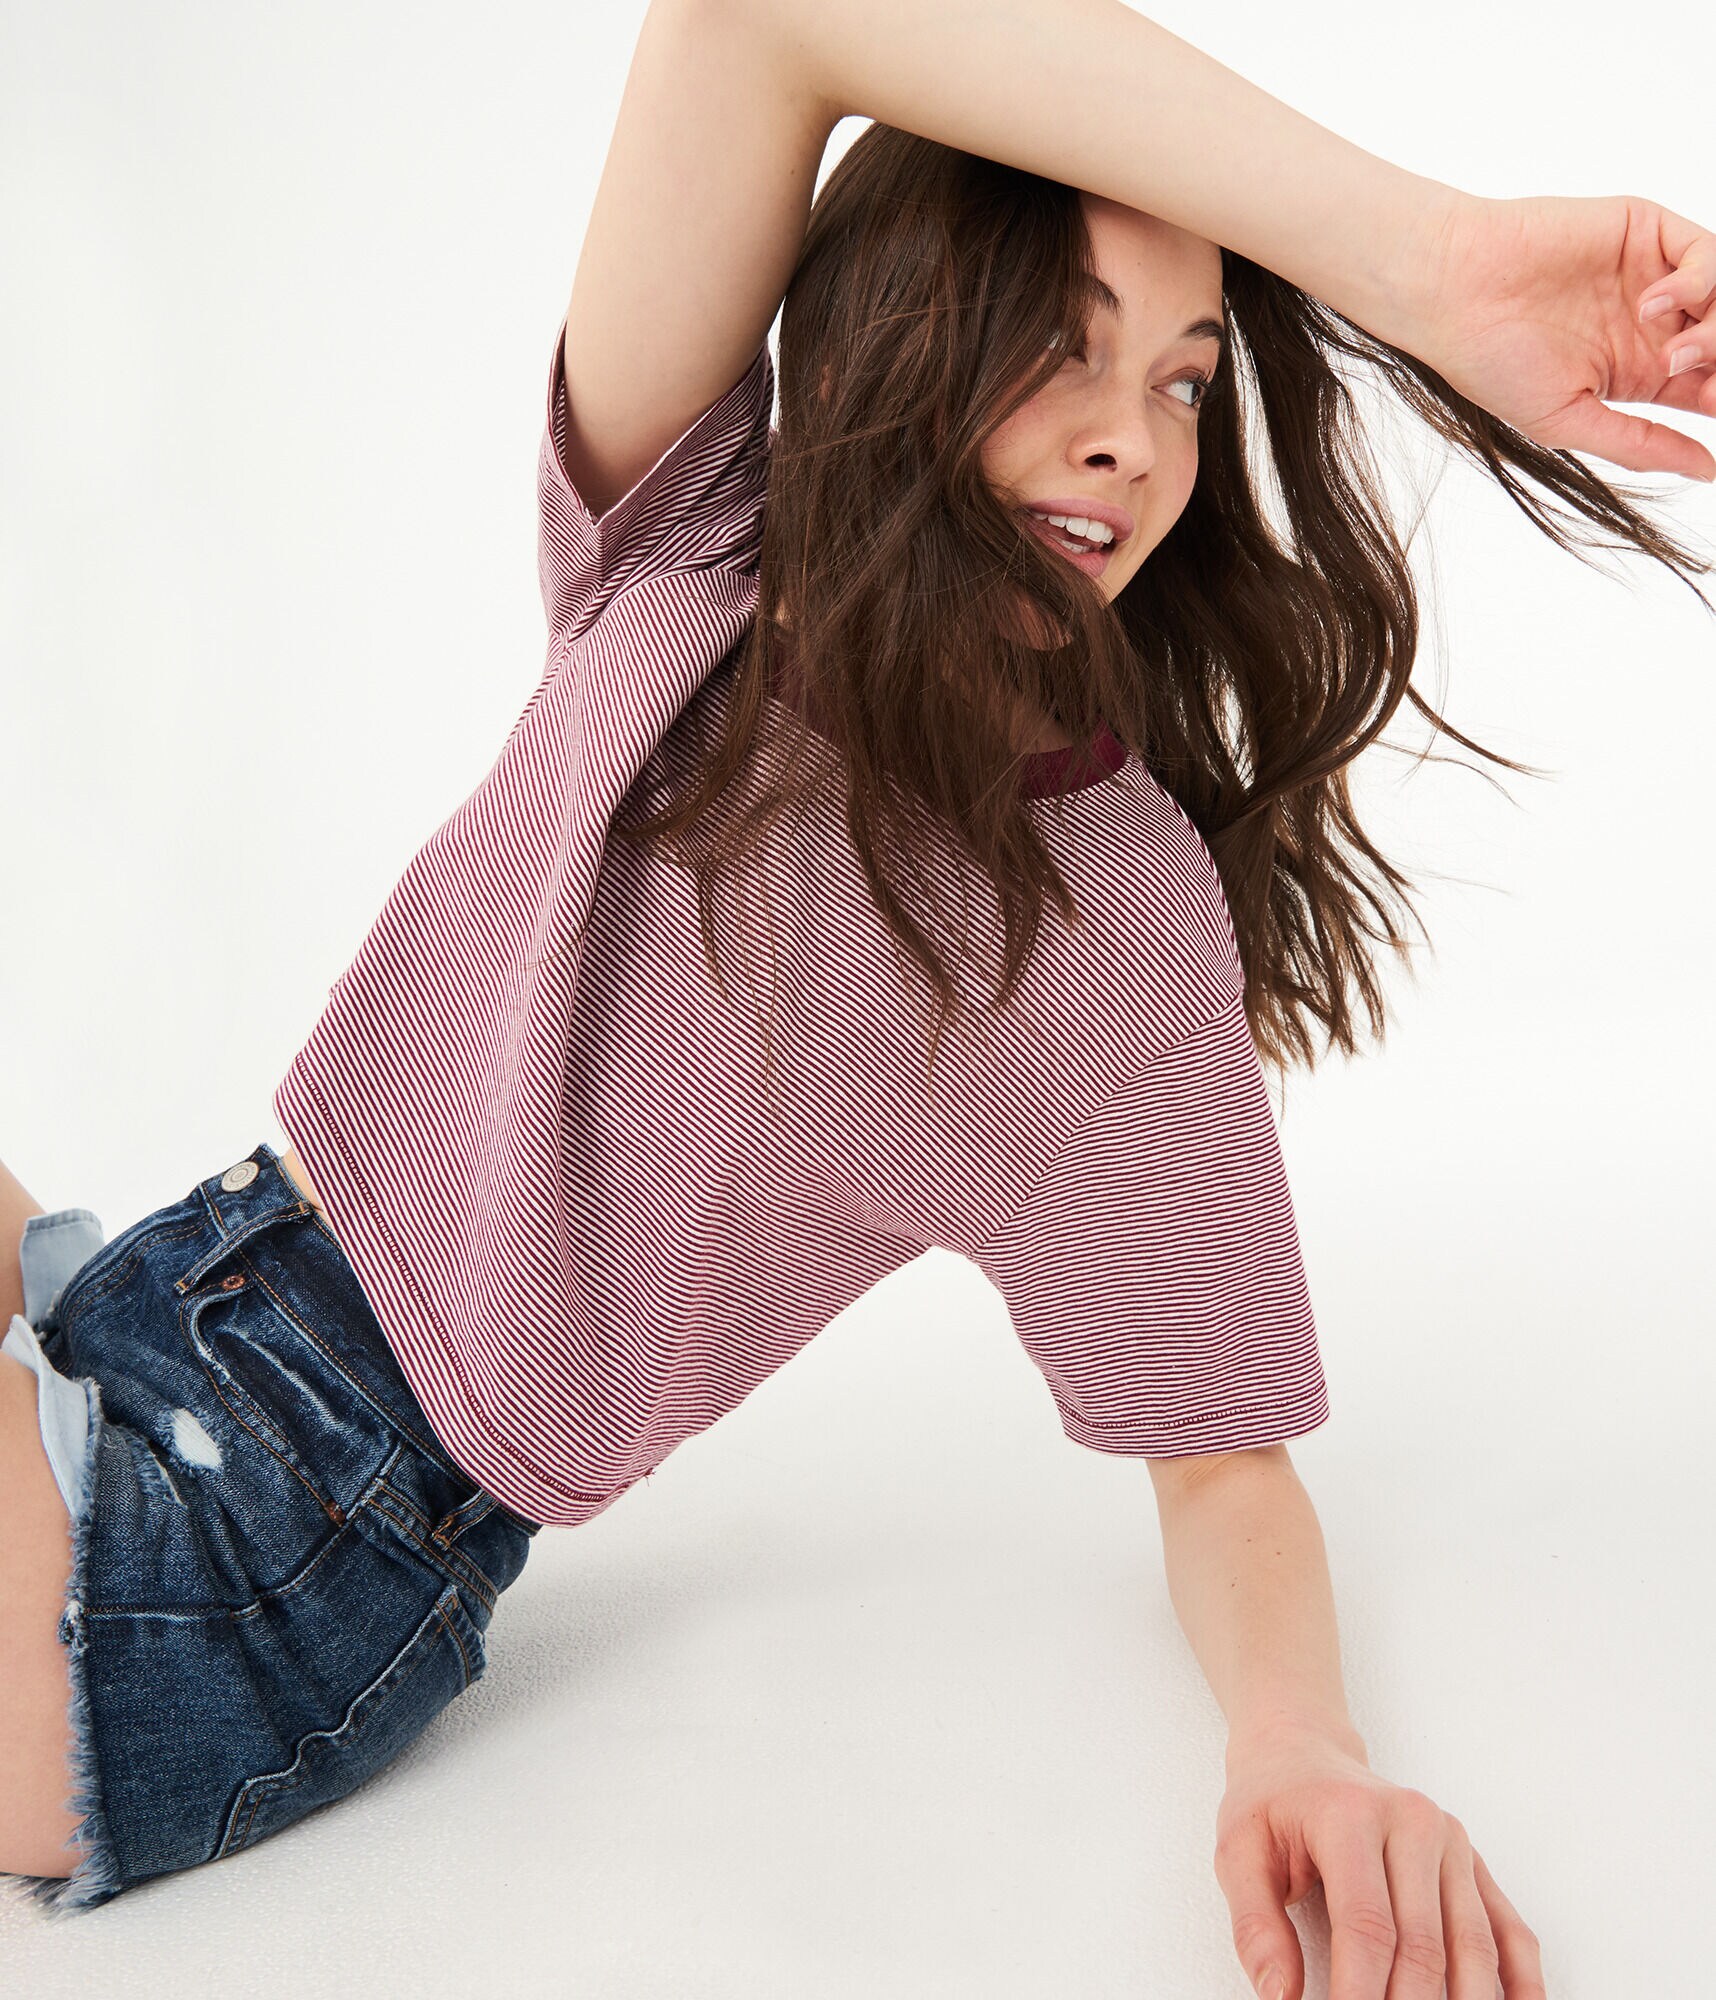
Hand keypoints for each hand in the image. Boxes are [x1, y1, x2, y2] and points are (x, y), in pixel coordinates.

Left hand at [1213, 1725, 1545, 1997]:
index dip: (1360, 1994)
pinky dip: (1520, 1985)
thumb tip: (1281, 1997)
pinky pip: (1510, 1931)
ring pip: (1473, 1946)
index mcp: (1350, 1816)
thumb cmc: (1271, 1805)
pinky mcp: (1473, 1862)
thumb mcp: (1237, 1852)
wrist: (1303, 1751)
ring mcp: (1451, 1841)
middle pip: (1424, 1946)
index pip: (1366, 1926)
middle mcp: (1412, 1822)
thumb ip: (1255, 1927)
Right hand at [1387, 191, 1715, 483]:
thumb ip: (1641, 444)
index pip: (1710, 384)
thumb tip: (1709, 471)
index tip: (1706, 407)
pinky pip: (1710, 253)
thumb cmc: (1492, 362)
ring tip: (1674, 351)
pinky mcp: (1648, 231)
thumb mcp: (1570, 421)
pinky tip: (1649, 306)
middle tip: (1696, 384)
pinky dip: (1699, 280)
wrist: (1453, 293)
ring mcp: (1654, 273)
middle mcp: (1654, 322)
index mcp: (1638, 371)